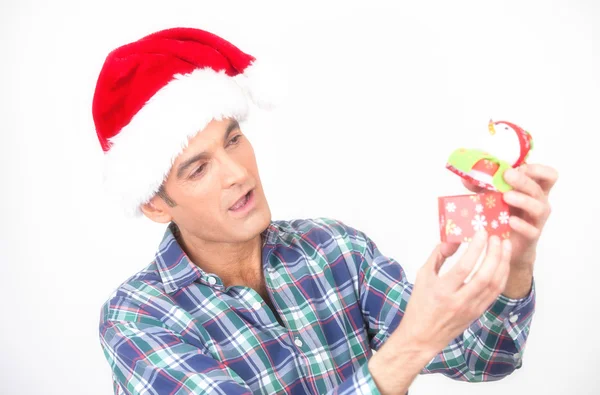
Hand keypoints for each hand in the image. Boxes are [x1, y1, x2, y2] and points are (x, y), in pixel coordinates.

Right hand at [395, 231, 511, 357]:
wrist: (423, 336)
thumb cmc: (420, 305)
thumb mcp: (423, 276)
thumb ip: (438, 256)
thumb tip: (453, 239)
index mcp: (442, 290)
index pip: (464, 266)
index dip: (476, 248)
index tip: (481, 232)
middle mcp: (459, 301)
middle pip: (484, 275)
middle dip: (494, 254)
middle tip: (497, 238)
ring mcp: (471, 309)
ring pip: (494, 285)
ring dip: (502, 263)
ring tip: (505, 246)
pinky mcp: (478, 313)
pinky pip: (495, 293)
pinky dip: (502, 276)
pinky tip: (503, 263)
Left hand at [463, 164, 557, 269]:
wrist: (505, 243)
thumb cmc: (502, 214)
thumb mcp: (493, 195)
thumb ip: (483, 185)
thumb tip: (465, 177)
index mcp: (534, 189)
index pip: (548, 175)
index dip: (537, 169)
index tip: (520, 167)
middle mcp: (539, 202)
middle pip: (539, 188)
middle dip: (524, 180)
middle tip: (507, 176)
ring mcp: (537, 220)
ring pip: (539, 208)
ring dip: (523, 200)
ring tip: (506, 197)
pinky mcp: (531, 236)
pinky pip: (532, 231)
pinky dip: (522, 225)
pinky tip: (511, 221)